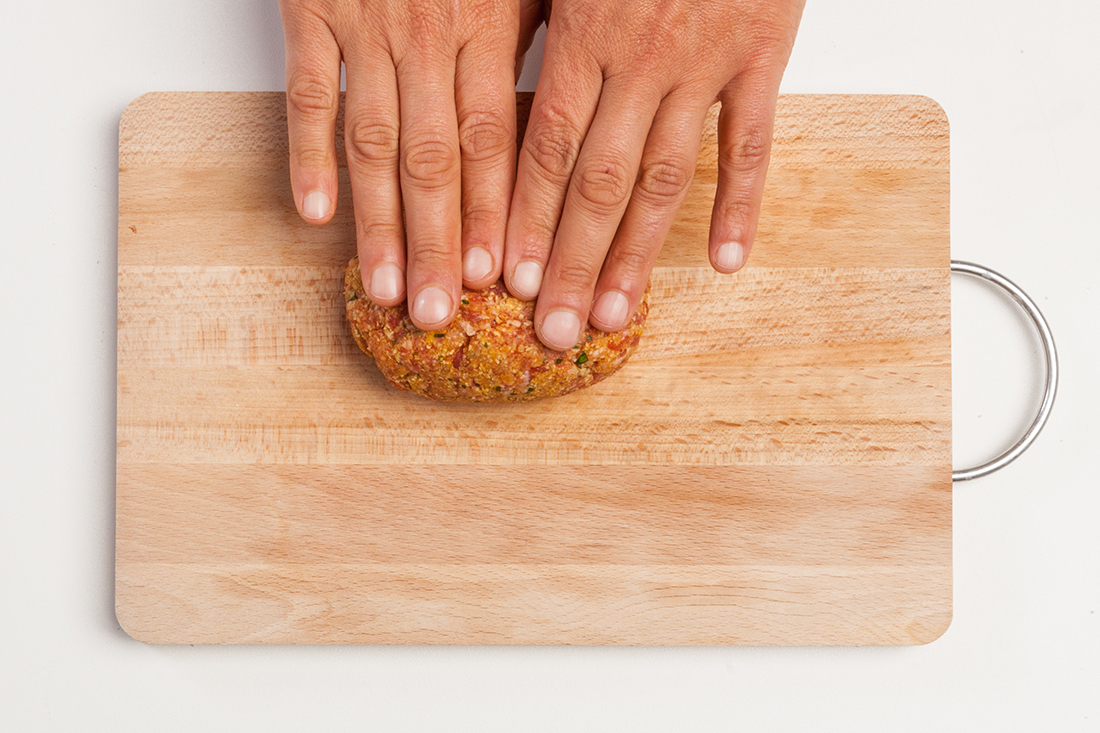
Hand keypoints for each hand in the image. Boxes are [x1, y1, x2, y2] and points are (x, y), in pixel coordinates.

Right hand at [278, 0, 532, 330]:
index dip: (500, 212)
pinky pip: (307, 93)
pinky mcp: (308, 10)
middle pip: (435, 159)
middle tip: (442, 313)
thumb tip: (571, 109)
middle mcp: (427, 34)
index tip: (506, 277)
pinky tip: (314, 215)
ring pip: (373, 141)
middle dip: (440, 242)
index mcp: (488, 22)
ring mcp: (365, 26)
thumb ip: (542, 29)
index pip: (497, 138)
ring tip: (388, 289)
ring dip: (379, 223)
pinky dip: (308, 154)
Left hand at [504, 0, 804, 349]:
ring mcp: (705, 63)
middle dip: (568, 261)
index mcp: (584, 34)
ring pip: (664, 177)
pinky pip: (752, 143)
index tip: (504, 281)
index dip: (523, 221)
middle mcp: (640, 60)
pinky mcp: (763, 55)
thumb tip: (500, 92)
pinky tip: (728, 260)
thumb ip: (537, 23)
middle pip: (597, 183)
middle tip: (549, 327)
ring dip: (637, 254)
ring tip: (612, 314)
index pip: (544, 150)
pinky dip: (743, 204)